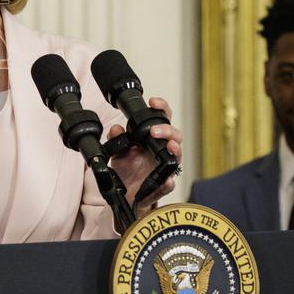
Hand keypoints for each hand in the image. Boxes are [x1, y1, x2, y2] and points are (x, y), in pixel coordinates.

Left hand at [108, 96, 182, 211]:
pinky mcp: (163, 185)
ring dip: (175, 150)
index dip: (161, 108)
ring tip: (169, 146)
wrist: (124, 191)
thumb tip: (116, 129)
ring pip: (177, 157)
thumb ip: (116, 138)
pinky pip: (169, 184)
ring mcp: (164, 167)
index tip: (154, 102)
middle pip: (175, 135)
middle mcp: (162, 150)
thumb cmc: (126, 167)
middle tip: (154, 130)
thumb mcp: (117, 150)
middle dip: (167, 130)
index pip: (162, 119)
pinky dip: (168, 182)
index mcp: (152, 139)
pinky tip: (167, 180)